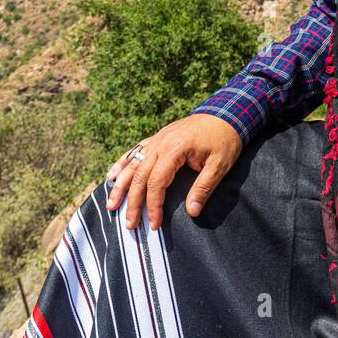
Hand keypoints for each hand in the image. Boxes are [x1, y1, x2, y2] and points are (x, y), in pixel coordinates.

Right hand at [105, 113, 242, 230]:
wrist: (226, 112)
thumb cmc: (225, 140)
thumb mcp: (220, 165)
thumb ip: (204, 188)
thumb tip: (192, 212)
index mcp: (175, 149)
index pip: (156, 182)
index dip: (153, 205)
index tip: (154, 224)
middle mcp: (160, 142)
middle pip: (140, 176)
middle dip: (133, 202)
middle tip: (130, 224)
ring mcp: (157, 139)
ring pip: (132, 164)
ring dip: (120, 185)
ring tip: (111, 205)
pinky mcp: (158, 138)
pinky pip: (135, 151)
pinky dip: (122, 164)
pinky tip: (112, 176)